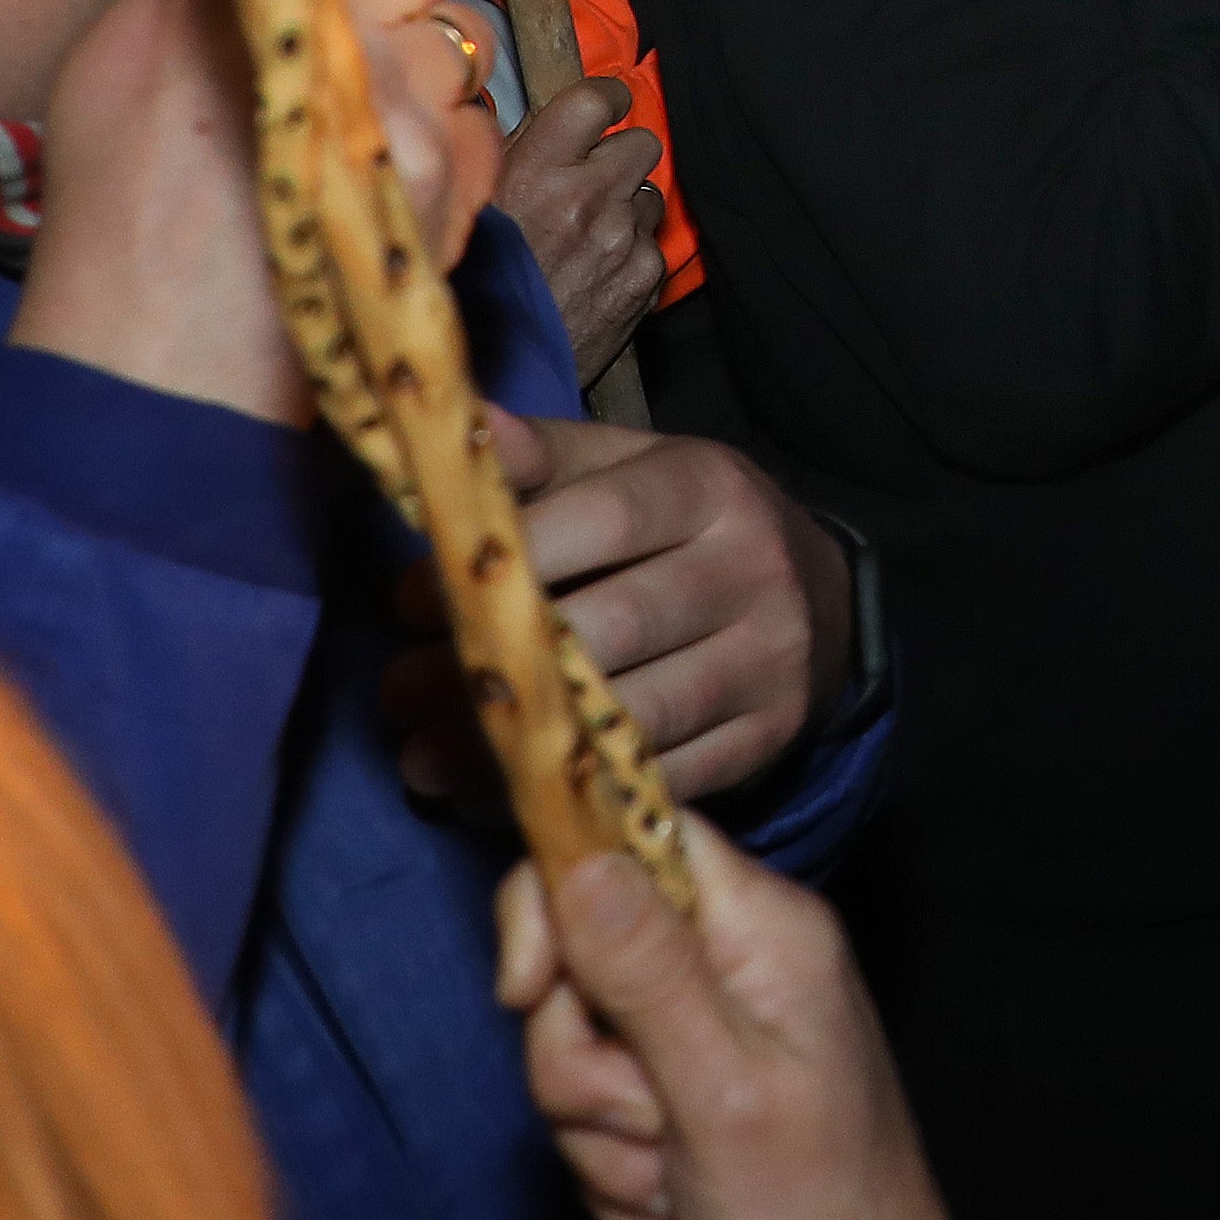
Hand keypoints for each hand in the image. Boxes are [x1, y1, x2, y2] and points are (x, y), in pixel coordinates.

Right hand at [18, 0, 499, 425]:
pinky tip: (370, 193)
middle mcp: (312, 23)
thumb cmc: (122, 217)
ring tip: (339, 144)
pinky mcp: (437, 173)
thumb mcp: (116, 59)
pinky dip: (438, 153)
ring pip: (458, 36)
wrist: (156, 372)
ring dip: (418, 80)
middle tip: (331, 51)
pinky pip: (477, 122)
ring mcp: (389, 100)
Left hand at [406, 407, 856, 805]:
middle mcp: (752, 569)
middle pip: (617, 624)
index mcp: (711, 487)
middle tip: (397, 691)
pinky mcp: (767, 736)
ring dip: (515, 746)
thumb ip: (544, 456)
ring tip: (421, 758)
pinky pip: (661, 776)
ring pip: (635, 714)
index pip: (606, 517)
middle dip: (495, 664)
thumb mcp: (629, 471)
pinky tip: (497, 790)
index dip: (505, 557)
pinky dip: (570, 793)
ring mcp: (768, 660)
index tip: (407, 599)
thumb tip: (464, 426)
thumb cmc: (688, 530)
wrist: (821, 600)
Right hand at [493, 828, 978, 1219]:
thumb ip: (648, 974)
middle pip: (582, 968)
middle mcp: (732, 972)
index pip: (631, 841)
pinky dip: (625, 1190)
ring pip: (577, 1061)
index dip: (558, 900)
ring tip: (682, 1192)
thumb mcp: (722, 1090)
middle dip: (588, 1071)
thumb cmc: (817, 1213)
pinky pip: (597, 1132)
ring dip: (611, 1148)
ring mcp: (704, 1047)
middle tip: (657, 1131)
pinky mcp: (682, 1117)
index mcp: (761, 933)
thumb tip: (579, 856)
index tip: (526, 990)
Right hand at [499, 74, 672, 374]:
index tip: (607, 106)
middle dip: (622, 157)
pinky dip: (632, 254)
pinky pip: (653, 245)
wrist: (491, 373)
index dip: (607, 99)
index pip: (597, 101)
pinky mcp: (645, 278)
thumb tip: (546, 120)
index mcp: (538, 169)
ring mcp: (623, 238)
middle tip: (596, 178)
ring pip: (652, 195)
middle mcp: (588, 196)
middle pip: (643, 143)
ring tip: (588, 236)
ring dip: (628, 208)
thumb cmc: (468, 286)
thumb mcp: (473, 207)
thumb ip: (514, 158)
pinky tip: (597, 274)